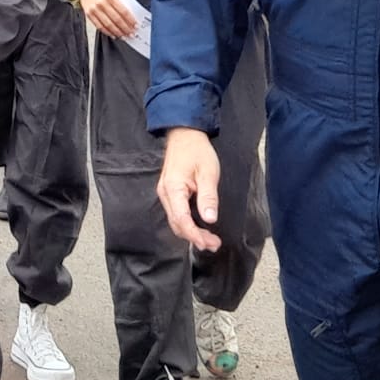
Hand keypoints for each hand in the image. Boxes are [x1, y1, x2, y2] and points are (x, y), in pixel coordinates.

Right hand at [78, 0, 135, 39]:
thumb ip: (118, 3)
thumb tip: (128, 16)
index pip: (123, 11)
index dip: (130, 20)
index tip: (135, 26)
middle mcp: (102, 4)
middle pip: (117, 20)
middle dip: (125, 28)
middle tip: (131, 34)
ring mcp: (95, 10)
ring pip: (108, 25)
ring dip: (117, 32)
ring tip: (123, 36)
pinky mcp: (89, 15)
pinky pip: (99, 26)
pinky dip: (107, 32)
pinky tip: (113, 35)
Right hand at [156, 128, 221, 252]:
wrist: (185, 135)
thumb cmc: (197, 151)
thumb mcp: (208, 173)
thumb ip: (208, 197)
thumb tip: (209, 219)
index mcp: (173, 189)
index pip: (181, 220)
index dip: (194, 235)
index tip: (208, 243)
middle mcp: (165, 194)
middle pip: (177, 224)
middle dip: (194, 237)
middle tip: (214, 244)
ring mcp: (166, 193)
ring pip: (176, 221)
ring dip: (191, 232)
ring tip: (210, 240)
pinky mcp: (170, 192)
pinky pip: (177, 213)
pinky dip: (188, 224)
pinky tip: (199, 227)